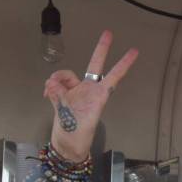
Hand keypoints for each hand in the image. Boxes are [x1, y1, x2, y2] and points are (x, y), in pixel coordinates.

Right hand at [42, 30, 138, 160]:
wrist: (66, 148)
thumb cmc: (77, 138)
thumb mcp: (73, 120)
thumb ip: (60, 100)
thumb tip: (50, 84)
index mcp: (99, 96)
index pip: (114, 76)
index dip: (123, 64)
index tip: (135, 51)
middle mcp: (89, 91)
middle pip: (94, 65)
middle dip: (101, 49)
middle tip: (109, 33)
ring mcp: (76, 92)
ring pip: (66, 76)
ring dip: (57, 79)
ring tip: (49, 92)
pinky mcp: (63, 96)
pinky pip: (55, 85)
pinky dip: (50, 88)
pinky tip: (46, 95)